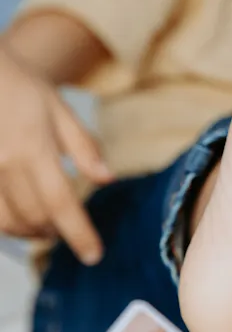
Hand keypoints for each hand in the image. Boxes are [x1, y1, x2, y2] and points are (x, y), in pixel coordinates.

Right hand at [0, 44, 112, 264]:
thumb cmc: (26, 91)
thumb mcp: (63, 111)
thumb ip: (84, 148)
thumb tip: (107, 179)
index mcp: (35, 149)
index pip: (61, 203)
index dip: (78, 234)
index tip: (94, 254)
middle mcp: (5, 166)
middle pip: (36, 217)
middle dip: (57, 233)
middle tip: (73, 234)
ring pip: (8, 223)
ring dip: (31, 232)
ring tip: (49, 229)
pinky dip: (8, 224)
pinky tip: (23, 218)